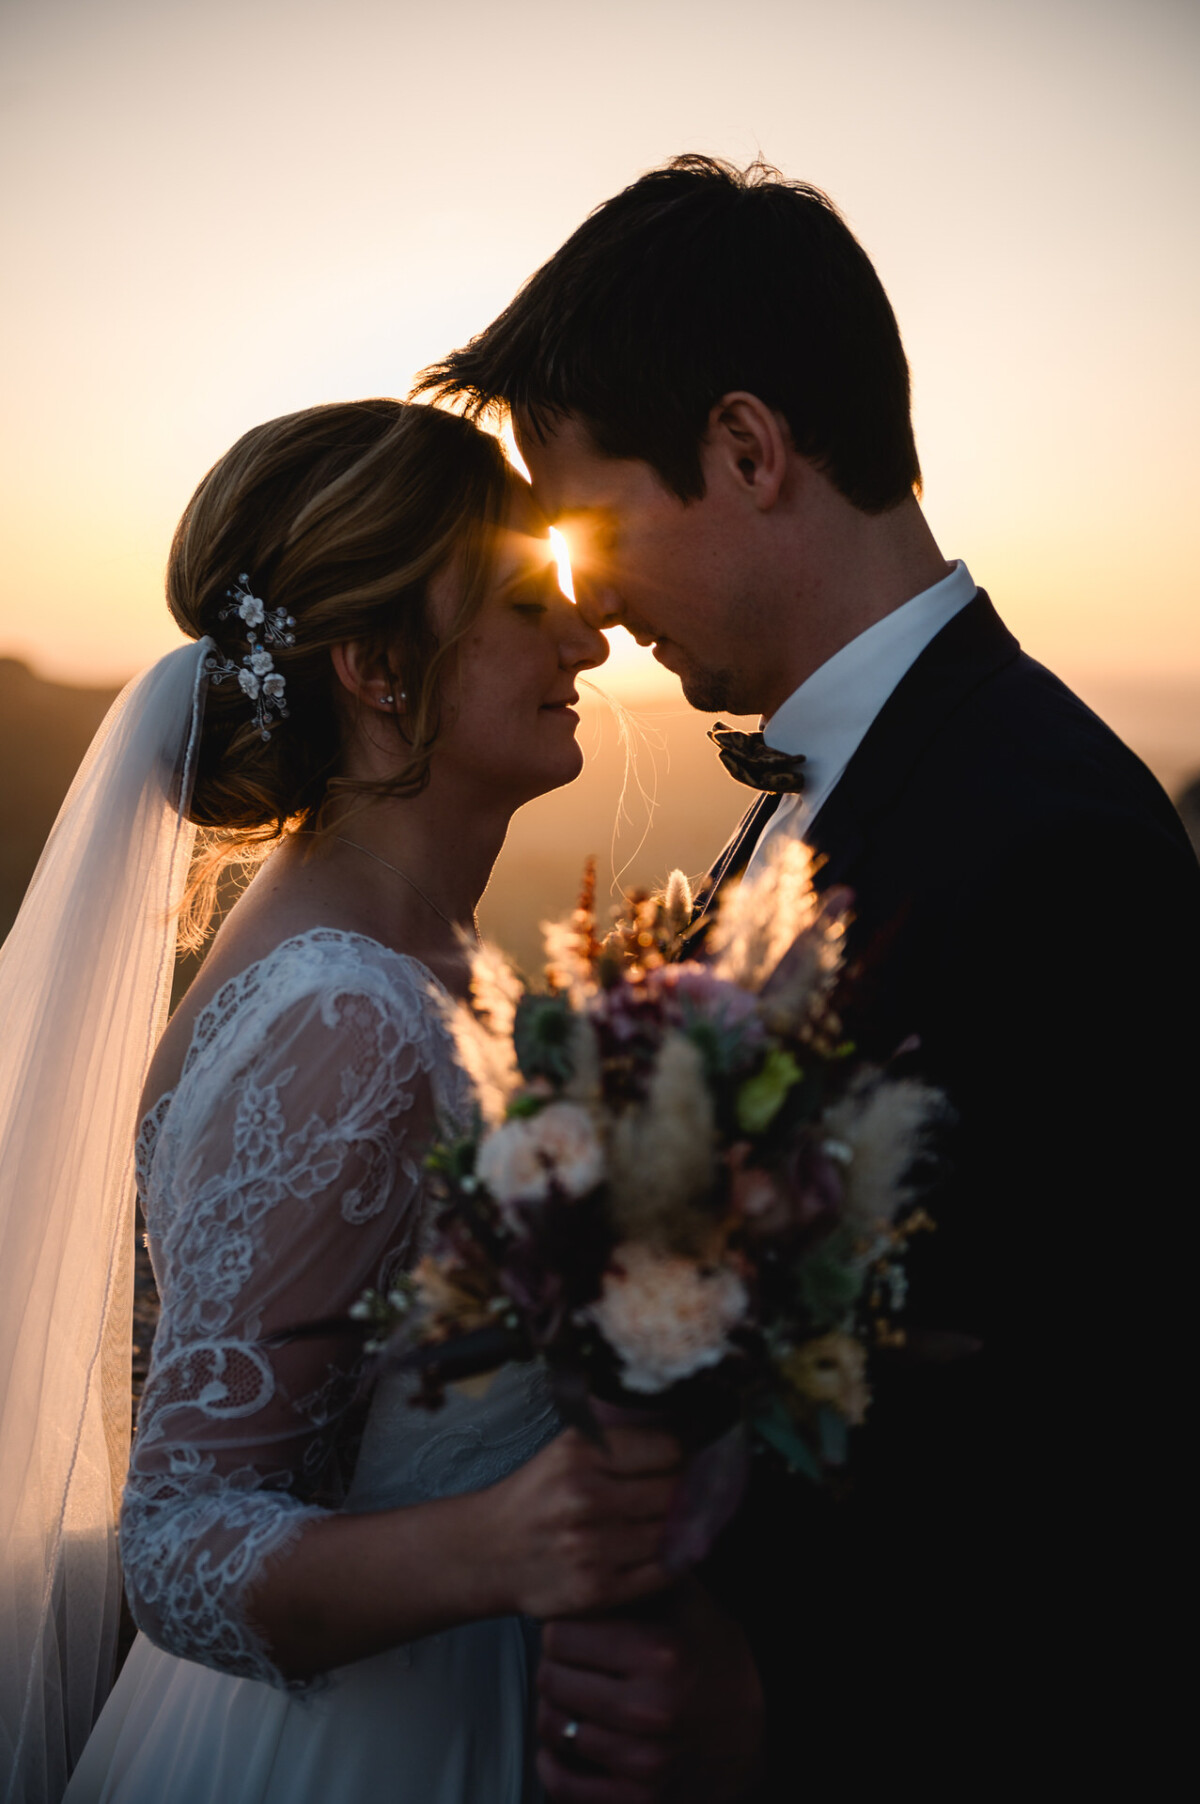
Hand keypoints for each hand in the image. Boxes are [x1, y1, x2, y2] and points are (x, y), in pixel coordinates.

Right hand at [484, 1425, 680, 1619]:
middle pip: (672, 1491)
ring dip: (676, 1528)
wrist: (488, 1552)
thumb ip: (619, 1442)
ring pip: (669, 1532)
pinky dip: (670, 1561)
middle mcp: (586, 1497)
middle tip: (678, 1494)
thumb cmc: (535, 1497)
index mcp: (580, 1453)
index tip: (679, 1463)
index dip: (679, 1456)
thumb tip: (683, 1440)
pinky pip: (661, 1572)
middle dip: (680, 1492)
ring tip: (666, 1522)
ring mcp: (593, 1547)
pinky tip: (660, 1551)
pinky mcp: (598, 1589)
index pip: (666, 1449)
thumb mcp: (566, 1449)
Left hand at [536, 1577, 765, 1802]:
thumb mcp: (682, 1598)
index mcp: (660, 1652)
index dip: (562, 1626)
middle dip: (556, 1665)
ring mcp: (645, 1762)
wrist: (762, 1718)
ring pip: (553, 1726)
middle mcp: (651, 1710)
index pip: (559, 1635)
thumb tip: (581, 1556)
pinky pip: (562, 1783)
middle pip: (551, 1679)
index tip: (572, 1627)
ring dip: (558, 1708)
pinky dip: (554, 1760)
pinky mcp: (640, 1799)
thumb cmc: (713, 1651)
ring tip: (576, 1694)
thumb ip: (633, 1574)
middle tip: (572, 1660)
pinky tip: (567, 1740)